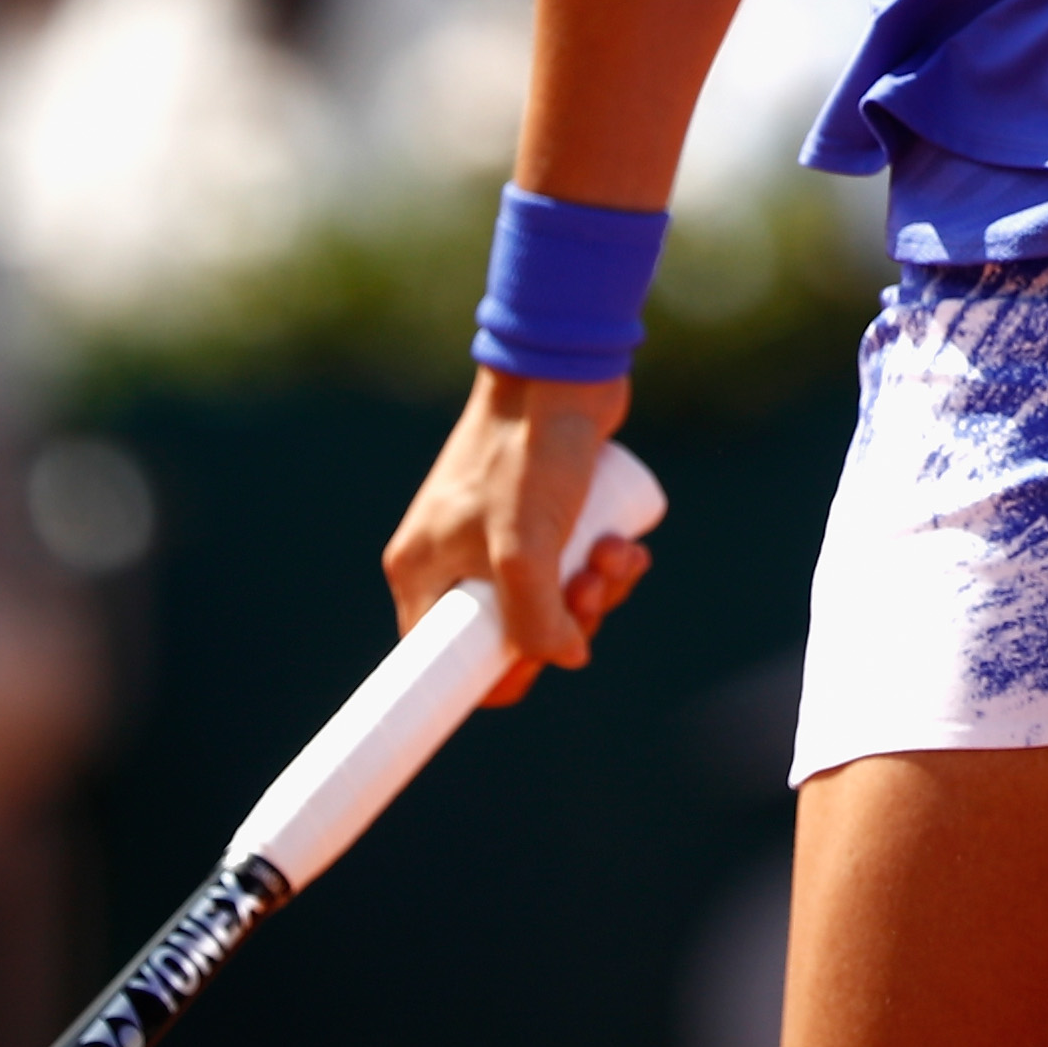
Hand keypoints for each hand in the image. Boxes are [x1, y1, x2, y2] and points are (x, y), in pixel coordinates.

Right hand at [383, 367, 657, 708]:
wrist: (563, 373)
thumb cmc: (529, 455)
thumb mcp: (522, 548)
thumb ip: (534, 618)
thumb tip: (567, 656)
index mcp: (421, 573)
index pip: (446, 660)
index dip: (499, 673)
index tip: (546, 657)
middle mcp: (452, 558)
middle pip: (511, 633)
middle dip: (566, 621)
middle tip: (592, 589)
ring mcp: (498, 536)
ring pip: (552, 600)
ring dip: (596, 591)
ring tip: (617, 554)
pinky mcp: (541, 515)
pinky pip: (572, 566)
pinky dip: (604, 564)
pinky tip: (627, 544)